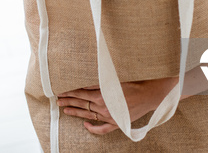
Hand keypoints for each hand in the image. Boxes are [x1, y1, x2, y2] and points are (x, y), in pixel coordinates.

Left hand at [57, 76, 177, 134]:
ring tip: (66, 110)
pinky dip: (93, 128)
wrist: (148, 94)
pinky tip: (85, 125)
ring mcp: (109, 117)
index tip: (60, 90)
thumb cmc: (132, 83)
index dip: (69, 92)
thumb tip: (82, 82)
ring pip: (88, 115)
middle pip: (82, 104)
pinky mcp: (116, 122)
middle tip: (58, 100)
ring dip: (76, 112)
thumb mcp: (112, 79)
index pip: (80, 93)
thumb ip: (96, 81)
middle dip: (69, 101)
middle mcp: (103, 108)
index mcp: (101, 96)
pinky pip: (102, 129)